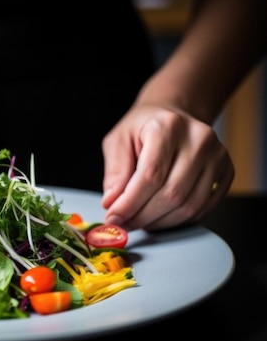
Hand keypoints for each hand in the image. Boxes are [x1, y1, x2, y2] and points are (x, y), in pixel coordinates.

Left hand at [100, 103, 233, 230]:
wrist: (172, 117)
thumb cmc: (143, 129)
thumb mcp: (118, 142)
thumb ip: (115, 173)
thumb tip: (112, 204)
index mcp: (168, 126)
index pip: (151, 175)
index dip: (130, 203)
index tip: (113, 218)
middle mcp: (199, 139)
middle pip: (171, 194)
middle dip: (142, 216)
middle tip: (123, 223)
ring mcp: (218, 155)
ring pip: (189, 206)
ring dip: (160, 222)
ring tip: (139, 221)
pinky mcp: (227, 171)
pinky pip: (204, 208)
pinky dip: (179, 220)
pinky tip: (160, 217)